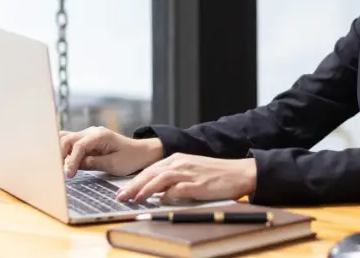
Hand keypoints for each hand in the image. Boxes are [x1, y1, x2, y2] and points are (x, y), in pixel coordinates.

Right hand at [60, 126, 162, 177]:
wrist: (141, 152)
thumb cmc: (131, 158)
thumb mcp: (113, 164)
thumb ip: (92, 163)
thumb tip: (73, 165)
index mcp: (100, 135)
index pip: (78, 146)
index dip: (71, 161)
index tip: (68, 175)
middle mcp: (91, 132)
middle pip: (67, 139)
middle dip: (61, 155)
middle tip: (59, 172)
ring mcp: (88, 135)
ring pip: (66, 139)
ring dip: (60, 152)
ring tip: (58, 167)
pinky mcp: (86, 141)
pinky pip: (71, 143)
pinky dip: (64, 151)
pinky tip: (61, 162)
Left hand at [115, 153, 256, 203]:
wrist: (238, 172)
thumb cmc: (215, 174)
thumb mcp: (191, 170)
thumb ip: (174, 178)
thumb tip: (157, 192)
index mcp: (177, 159)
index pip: (150, 169)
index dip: (134, 180)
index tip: (122, 191)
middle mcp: (181, 163)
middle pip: (151, 173)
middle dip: (134, 185)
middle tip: (120, 197)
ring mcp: (189, 173)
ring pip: (161, 179)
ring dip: (146, 189)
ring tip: (135, 199)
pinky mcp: (199, 184)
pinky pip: (179, 189)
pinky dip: (167, 194)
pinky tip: (160, 200)